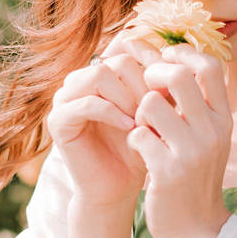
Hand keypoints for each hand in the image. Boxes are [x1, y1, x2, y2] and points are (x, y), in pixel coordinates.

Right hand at [46, 30, 164, 209]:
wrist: (118, 188)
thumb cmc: (140, 149)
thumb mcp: (155, 112)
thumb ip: (159, 85)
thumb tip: (178, 59)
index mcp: (102, 73)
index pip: (129, 49)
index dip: (153, 70)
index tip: (169, 95)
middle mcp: (81, 79)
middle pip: (118, 60)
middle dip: (143, 85)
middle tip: (156, 111)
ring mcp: (66, 97)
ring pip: (100, 74)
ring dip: (127, 97)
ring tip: (142, 120)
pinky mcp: (58, 120)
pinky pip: (86, 103)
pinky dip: (112, 113)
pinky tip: (130, 128)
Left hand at [125, 43, 233, 237]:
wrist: (198, 229)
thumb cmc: (195, 178)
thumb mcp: (209, 139)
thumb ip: (198, 105)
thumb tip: (174, 61)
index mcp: (224, 119)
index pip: (210, 65)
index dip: (183, 53)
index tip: (164, 58)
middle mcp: (213, 132)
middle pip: (178, 74)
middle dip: (153, 75)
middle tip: (145, 91)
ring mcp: (192, 152)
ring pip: (150, 104)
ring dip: (138, 114)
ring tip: (143, 130)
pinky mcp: (168, 172)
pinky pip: (137, 134)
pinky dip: (133, 140)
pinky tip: (141, 153)